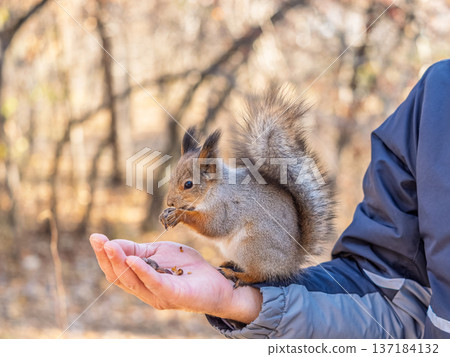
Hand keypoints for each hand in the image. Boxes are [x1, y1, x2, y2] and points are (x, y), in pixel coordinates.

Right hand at [89, 233, 261, 323]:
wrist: (217, 282)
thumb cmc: (187, 268)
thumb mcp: (159, 253)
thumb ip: (137, 250)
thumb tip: (112, 243)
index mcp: (140, 281)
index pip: (116, 270)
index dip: (104, 255)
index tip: (95, 237)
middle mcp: (145, 291)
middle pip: (119, 277)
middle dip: (106, 258)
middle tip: (98, 241)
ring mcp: (158, 295)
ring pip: (132, 282)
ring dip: (119, 263)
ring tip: (110, 247)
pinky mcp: (174, 295)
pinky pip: (155, 284)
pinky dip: (142, 272)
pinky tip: (133, 260)